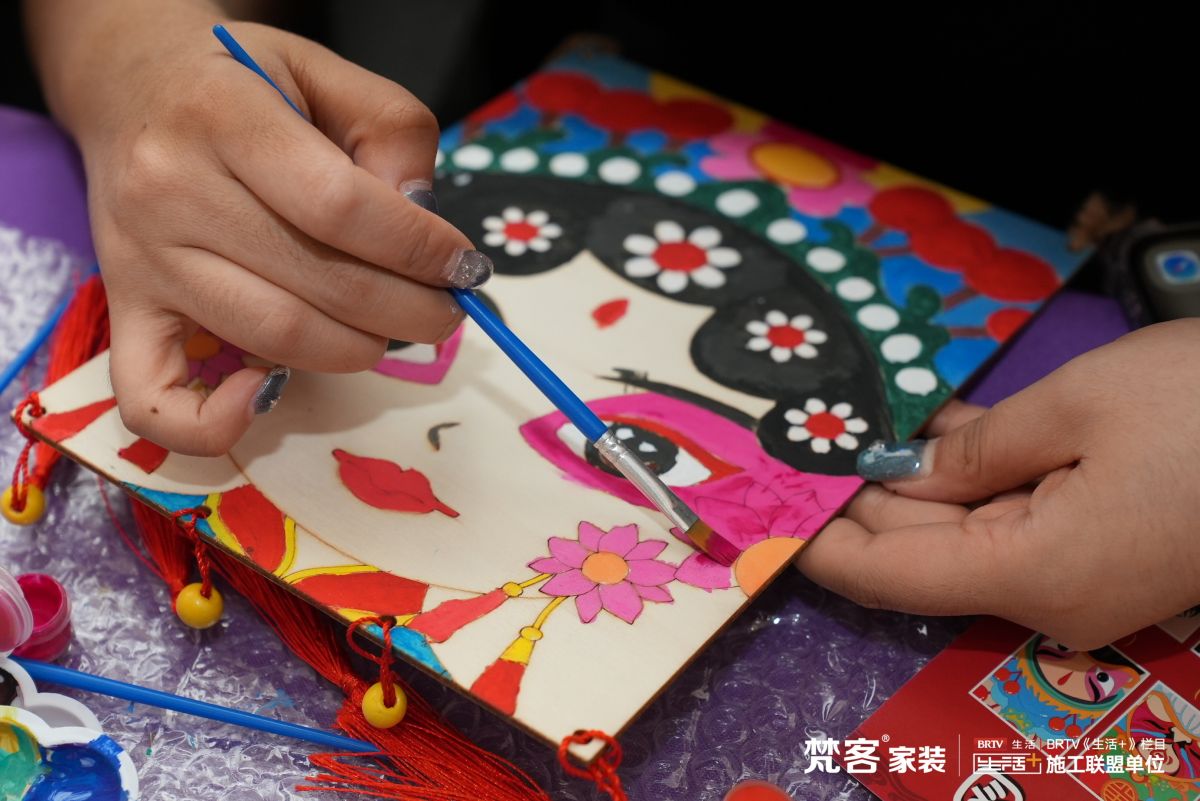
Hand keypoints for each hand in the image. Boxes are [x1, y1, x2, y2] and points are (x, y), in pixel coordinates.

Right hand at [26, 5, 488, 454]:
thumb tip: (422, 213)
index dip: (419, 249)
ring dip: (358, 350)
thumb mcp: (328, 72)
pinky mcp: (124, 311)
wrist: (132, 88)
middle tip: (445, 308)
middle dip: (410, 310)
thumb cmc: (243, 84)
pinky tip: (270, 394)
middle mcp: (170, 193)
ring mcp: (142, 261)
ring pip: (274, 339)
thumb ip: (392, 130)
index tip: (463, 266)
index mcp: (223, 119)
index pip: (341, 208)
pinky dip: (214, 424)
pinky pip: (152, 400)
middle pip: (320, 284)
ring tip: (390, 330)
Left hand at [796, 319, 1199, 648]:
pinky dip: (971, 485)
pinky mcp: (1106, 558)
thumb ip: (973, 453)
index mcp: (1036, 574)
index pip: (888, 576)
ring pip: (964, 539)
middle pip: (921, 557)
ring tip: (858, 435)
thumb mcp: (1073, 408)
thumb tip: (902, 477)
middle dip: (861, 504)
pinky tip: (936, 440)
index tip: (767, 512)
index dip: (821, 545)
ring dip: (913, 488)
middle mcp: (1053, 600)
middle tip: (804, 450)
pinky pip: (1012, 526)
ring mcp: (1084, 585)